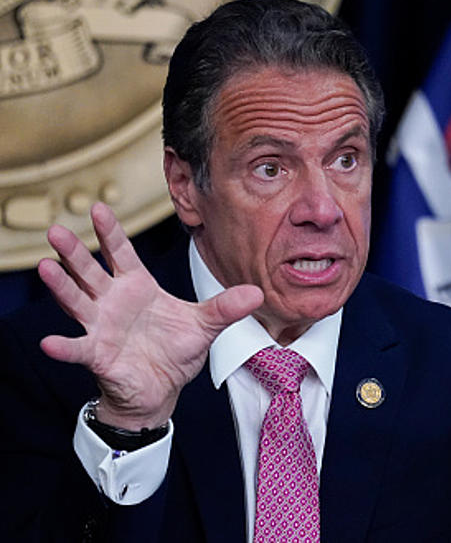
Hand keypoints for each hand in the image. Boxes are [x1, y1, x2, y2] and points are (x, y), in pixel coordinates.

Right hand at [38, 203, 262, 429]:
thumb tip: (257, 292)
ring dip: (62, 287)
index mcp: (137, 286)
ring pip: (78, 302)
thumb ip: (226, 307)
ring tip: (46, 268)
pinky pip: (78, 349)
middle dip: (73, 252)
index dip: (110, 233)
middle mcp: (113, 302)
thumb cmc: (175, 351)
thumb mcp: (205, 326)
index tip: (98, 209)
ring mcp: (101, 327)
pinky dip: (64, 346)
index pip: (120, 253)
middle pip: (90, 272)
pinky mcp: (97, 355)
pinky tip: (51, 342)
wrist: (162, 389)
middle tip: (57, 230)